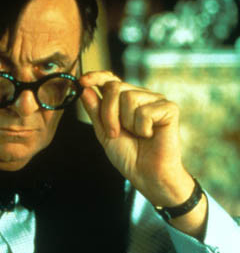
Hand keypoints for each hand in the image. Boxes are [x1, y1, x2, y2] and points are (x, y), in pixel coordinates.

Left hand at [79, 70, 194, 207]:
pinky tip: (150, 136)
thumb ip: (95, 110)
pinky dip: (143, 128)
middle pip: (115, 87)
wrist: (147, 175)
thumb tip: (84, 89)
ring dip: (126, 122)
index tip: (82, 81)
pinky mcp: (169, 108)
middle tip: (115, 133)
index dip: (96, 77)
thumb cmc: (129, 156)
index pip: (110, 79)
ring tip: (136, 135)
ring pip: (129, 97)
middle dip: (108, 113)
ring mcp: (156, 100)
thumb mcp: (104, 132)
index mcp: (125, 100)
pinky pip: (145, 111)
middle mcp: (141, 96)